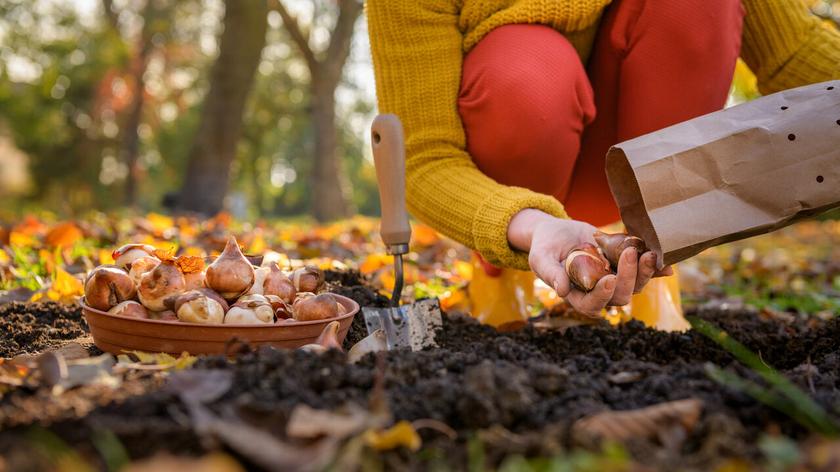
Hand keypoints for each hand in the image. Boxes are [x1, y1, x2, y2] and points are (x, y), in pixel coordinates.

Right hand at [507, 209, 671, 315]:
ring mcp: (614, 279)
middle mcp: (598, 292)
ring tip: (648, 253)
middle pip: (620, 297)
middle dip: (628, 278)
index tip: (609, 279)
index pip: (592, 305)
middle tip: (630, 254)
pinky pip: (643, 272)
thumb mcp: (541, 258)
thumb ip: (550, 274)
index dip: (602, 296)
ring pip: (635, 286)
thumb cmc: (545, 247)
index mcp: (577, 296)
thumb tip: (562, 290)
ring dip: (644, 273)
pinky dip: (655, 269)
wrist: (557, 233)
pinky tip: (666, 265)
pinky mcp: (624, 266)